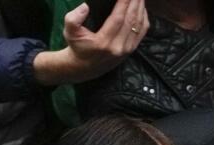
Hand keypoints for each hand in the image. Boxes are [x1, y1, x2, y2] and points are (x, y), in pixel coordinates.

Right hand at [34, 0, 149, 84]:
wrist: (84, 68)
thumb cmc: (78, 47)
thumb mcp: (69, 33)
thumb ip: (73, 19)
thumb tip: (85, 7)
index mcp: (104, 42)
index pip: (118, 17)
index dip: (124, 2)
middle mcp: (118, 47)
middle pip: (131, 19)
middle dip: (135, 1)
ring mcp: (126, 49)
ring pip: (139, 24)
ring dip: (141, 7)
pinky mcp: (131, 50)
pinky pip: (142, 31)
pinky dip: (144, 17)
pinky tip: (141, 7)